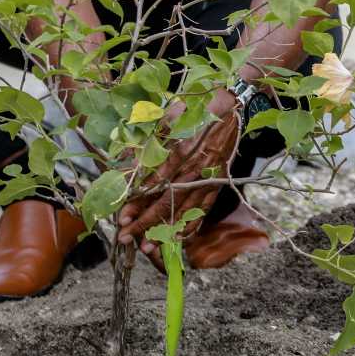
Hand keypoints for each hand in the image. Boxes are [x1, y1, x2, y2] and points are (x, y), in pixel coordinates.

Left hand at [116, 110, 239, 258]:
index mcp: (182, 150)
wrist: (231, 108)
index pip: (155, 183)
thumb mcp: (169, 118)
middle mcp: (195, 168)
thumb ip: (150, 141)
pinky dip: (192, 224)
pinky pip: (204, 208)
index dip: (137, 202)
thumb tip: (127, 161)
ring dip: (165, 230)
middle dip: (145, 222)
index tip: (122, 216)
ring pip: (184, 209)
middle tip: (126, 237)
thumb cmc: (197, 110)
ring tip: (148, 247)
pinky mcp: (218, 181)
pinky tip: (179, 238)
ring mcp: (209, 177)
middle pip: (167, 202)